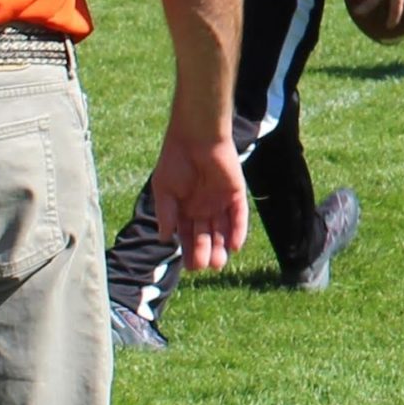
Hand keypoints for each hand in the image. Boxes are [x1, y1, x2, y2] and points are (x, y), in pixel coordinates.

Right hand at [149, 129, 248, 272]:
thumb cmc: (175, 160)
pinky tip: (235, 246)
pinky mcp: (236, 193)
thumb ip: (166, 214)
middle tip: (206, 266)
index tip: (190, 267)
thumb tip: (165, 239)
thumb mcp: (164, 190)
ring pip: (223, 229)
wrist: (196, 136)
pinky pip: (239, 215)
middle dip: (206, 252)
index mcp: (185, 209)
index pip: (188, 235)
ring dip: (222, 246)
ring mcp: (221, 201)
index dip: (189, 251)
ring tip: (219, 262)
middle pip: (206, 236)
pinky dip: (238, 230)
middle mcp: (204, 208)